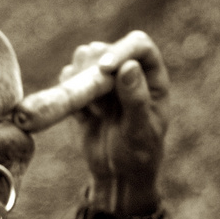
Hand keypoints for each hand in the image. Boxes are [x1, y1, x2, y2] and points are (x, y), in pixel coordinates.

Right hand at [62, 32, 169, 216]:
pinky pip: (67, 77)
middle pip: (103, 48)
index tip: (104, 67)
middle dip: (94, 71)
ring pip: (83, 57)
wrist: (116, 173)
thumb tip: (129, 66)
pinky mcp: (83, 88)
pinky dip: (70, 95)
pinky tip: (84, 118)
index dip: (120, 50)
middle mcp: (128, 69)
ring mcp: (103, 77)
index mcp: (152, 75)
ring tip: (96, 114)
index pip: (138, 45)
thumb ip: (136, 99)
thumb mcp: (140, 130)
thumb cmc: (138, 153)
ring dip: (82, 82)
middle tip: (100, 108)